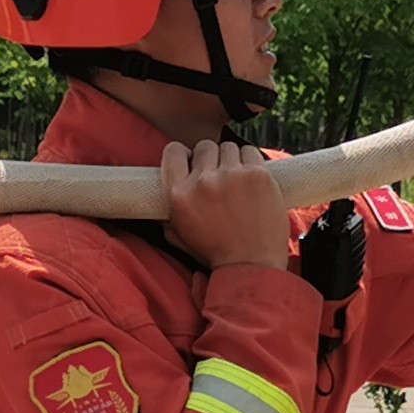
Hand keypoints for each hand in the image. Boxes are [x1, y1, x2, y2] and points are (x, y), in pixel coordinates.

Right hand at [161, 139, 289, 272]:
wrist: (252, 266)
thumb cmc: (216, 253)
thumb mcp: (179, 235)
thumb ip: (166, 213)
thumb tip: (156, 199)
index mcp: (179, 195)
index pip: (174, 151)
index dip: (185, 154)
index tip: (193, 161)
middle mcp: (203, 182)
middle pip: (204, 146)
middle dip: (211, 158)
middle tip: (219, 175)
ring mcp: (232, 175)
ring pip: (228, 146)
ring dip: (232, 159)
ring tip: (237, 179)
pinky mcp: (257, 174)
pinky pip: (250, 151)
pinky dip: (251, 161)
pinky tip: (252, 178)